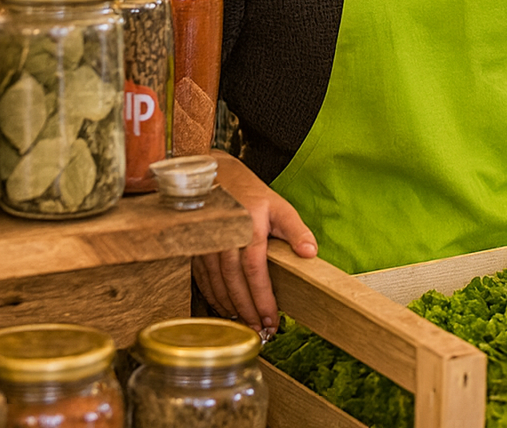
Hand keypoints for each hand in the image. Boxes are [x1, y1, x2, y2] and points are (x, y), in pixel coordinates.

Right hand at [194, 152, 317, 329]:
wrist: (217, 176)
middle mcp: (225, 235)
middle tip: (259, 330)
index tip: (271, 319)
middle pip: (234, 280)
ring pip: (216, 281)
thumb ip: (295, 230)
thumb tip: (310, 253)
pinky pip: (202, 277)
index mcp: (248, 226)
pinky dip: (212, 295)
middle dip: (246, 309)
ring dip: (229, 306)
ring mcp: (207, 241)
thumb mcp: (279, 206)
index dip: (262, 297)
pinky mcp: (196, 246)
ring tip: (244, 324)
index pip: (255, 269)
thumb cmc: (252, 194)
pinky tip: (223, 308)